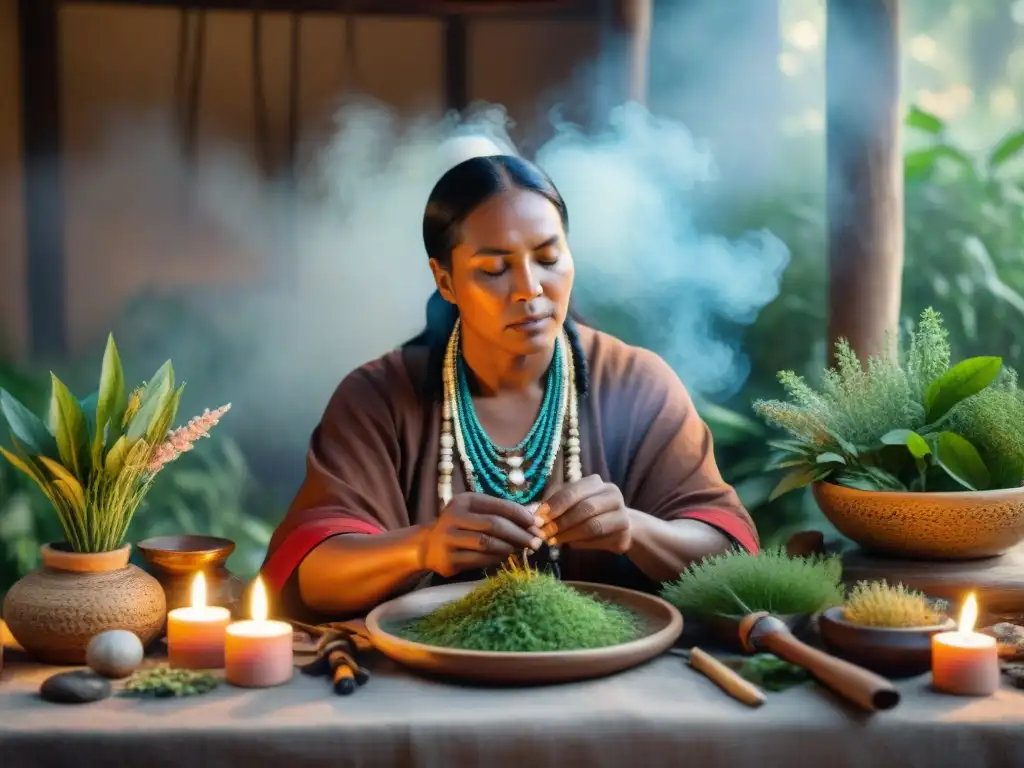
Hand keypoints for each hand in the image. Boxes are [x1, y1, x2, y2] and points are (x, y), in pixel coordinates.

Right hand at [421, 493, 543, 577]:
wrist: (428, 546)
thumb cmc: (461, 526)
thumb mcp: (476, 512)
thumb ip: (501, 514)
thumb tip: (534, 521)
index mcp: (464, 501)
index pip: (498, 506)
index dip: (520, 515)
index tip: (536, 524)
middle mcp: (453, 517)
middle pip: (494, 525)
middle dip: (519, 534)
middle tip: (537, 542)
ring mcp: (448, 539)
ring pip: (487, 543)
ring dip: (509, 547)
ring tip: (522, 549)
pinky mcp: (448, 560)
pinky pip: (479, 560)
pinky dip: (497, 559)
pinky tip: (506, 557)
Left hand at [537, 475, 631, 553]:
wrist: (622, 528)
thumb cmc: (589, 515)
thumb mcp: (571, 506)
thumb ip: (555, 509)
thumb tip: (532, 514)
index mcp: (594, 482)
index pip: (571, 491)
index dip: (553, 506)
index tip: (537, 519)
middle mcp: (611, 492)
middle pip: (584, 508)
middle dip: (561, 522)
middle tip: (544, 534)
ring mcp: (622, 510)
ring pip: (592, 525)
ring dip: (569, 535)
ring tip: (554, 541)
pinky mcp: (624, 530)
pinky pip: (600, 538)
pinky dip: (582, 542)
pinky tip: (570, 545)